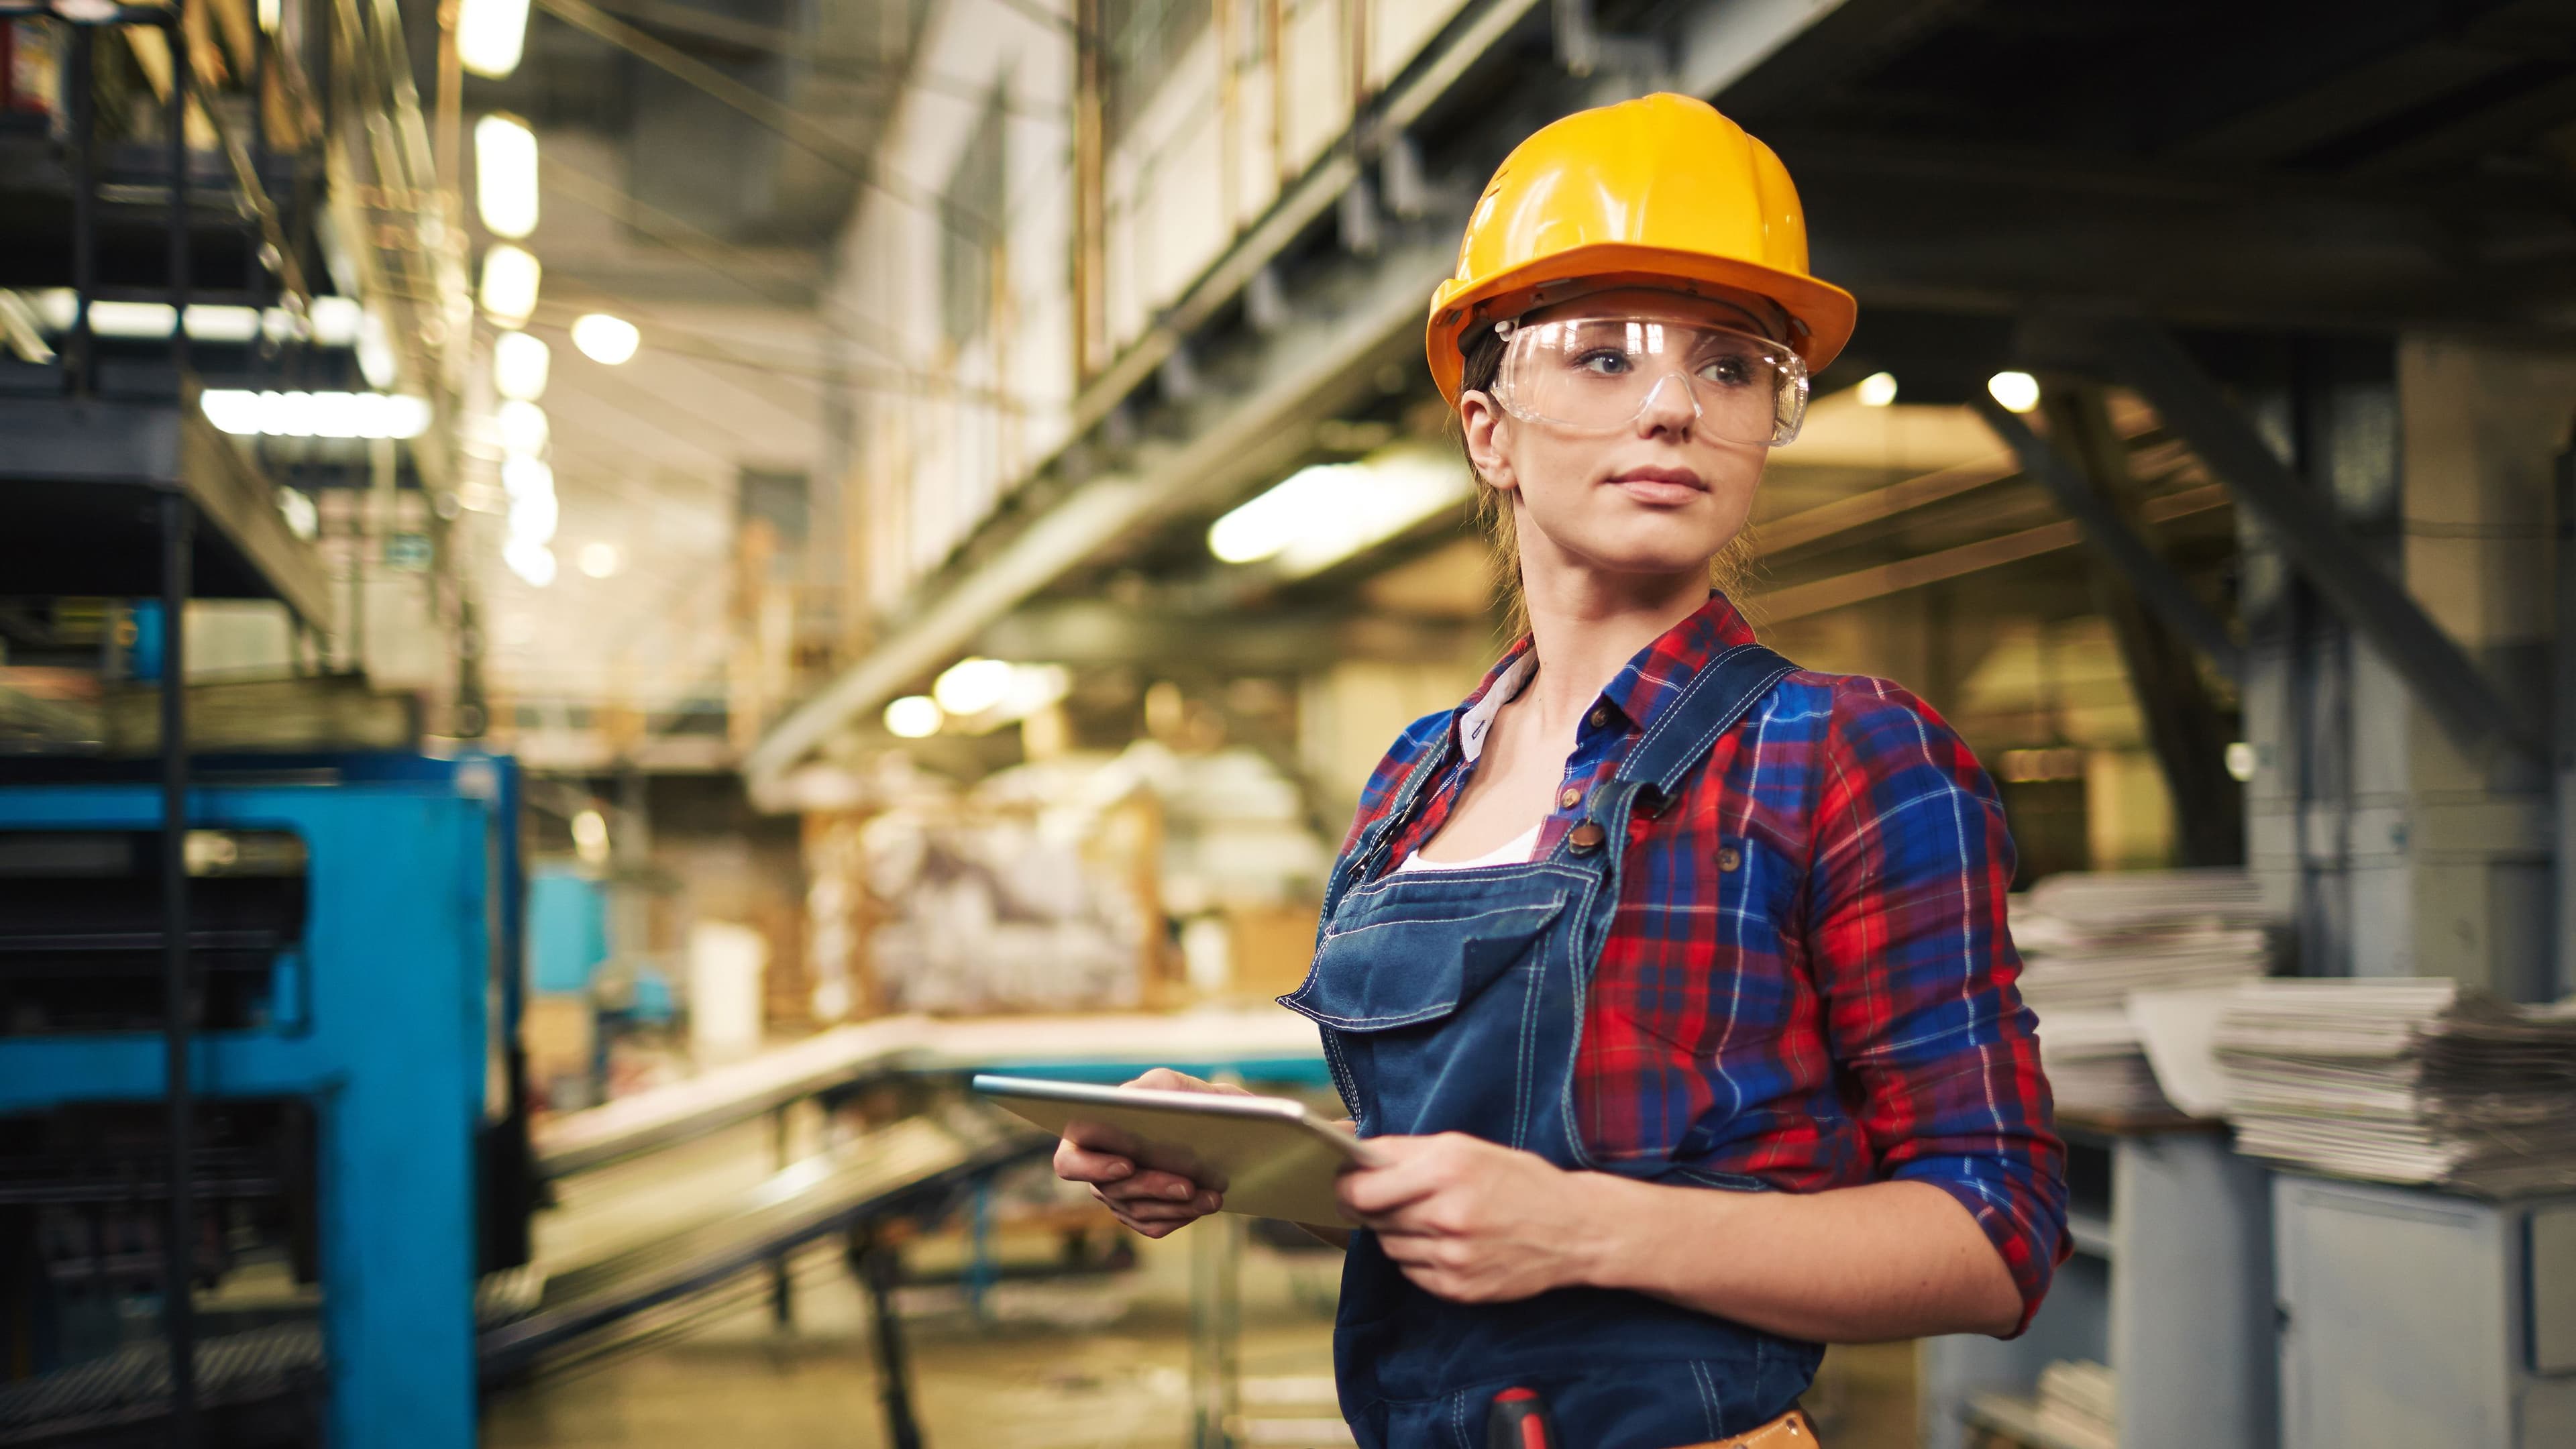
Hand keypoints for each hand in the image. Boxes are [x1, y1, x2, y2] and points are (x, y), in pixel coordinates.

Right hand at [1051, 1068, 1250, 1238]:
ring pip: (1138, 1211)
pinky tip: (1204, 1203)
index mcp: (1088, 1135)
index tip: (1128, 1164)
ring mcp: (1117, 1196)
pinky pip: (1154, 1226)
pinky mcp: (1140, 1214)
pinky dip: (1181, 1216)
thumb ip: (1147, 1090)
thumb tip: (1129, 1103)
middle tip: (1187, 1185)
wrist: (1215, 1125)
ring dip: (1176, 1205)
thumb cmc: (1182, 1099)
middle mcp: (1096, 1170)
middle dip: (1152, 1187)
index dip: (1093, 1168)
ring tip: (1211, 1196)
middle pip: (1112, 1190)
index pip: (1069, 1162)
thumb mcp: (1166, 1085)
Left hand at [1333, 1132, 1601, 1301]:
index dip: (1344, 1186)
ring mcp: (1452, 1256)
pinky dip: (1418, 1257)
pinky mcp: (1458, 1288)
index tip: (1343, 1182)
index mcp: (1446, 1169)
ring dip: (1397, 1232)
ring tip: (1431, 1218)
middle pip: (1372, 1217)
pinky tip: (1446, 1242)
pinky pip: (1410, 1271)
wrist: (1574, 1229)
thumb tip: (1349, 1150)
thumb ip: (1405, 1151)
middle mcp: (1446, 1214)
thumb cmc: (1517, 1180)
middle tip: (1391, 1197)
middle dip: (1374, 1206)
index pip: (1362, 1188)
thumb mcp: (1465, 1148)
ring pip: (1388, 1246)